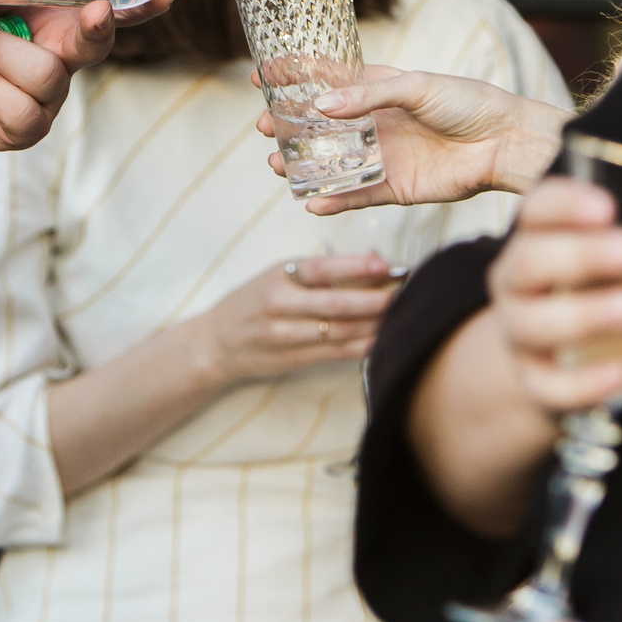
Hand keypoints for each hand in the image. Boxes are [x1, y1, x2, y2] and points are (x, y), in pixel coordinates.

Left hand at [0, 0, 119, 155]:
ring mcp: (47, 96)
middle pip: (97, 45)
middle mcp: (61, 56)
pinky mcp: (23, 128)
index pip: (111, 9)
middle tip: (96, 12)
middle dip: (97, 27)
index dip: (141, 3)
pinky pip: (22, 110)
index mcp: (57, 18)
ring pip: (46, 74)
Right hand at [191, 253, 400, 387]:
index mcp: (277, 278)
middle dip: (376, 298)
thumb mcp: (276, 276)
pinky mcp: (295, 360)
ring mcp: (287, 337)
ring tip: (404, 310)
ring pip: (341, 331)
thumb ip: (317, 272)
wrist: (215, 345)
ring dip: (376, 322)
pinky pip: (337, 354)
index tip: (385, 263)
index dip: (355, 266)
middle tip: (405, 289)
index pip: (320, 269)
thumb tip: (371, 261)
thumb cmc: (252, 303)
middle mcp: (280, 307)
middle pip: (337, 305)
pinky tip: (385, 336)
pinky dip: (364, 345)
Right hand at [254, 67, 569, 215]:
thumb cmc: (469, 102)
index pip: (327, 80)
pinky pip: (357, 196)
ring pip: (332, 164)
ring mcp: (383, 156)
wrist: (505, 142)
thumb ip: (369, 96)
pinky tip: (310, 202)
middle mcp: (375, 123)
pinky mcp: (395, 187)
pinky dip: (334, 201)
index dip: (293, 76)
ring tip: (277, 165)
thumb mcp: (418, 86)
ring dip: (303, 165)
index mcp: (379, 90)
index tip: (259, 76)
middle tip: (261, 127)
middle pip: (320, 126)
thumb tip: (322, 105)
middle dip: (288, 126)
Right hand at [488, 179, 621, 416]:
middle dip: (579, 254)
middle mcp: (519, 281)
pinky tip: (620, 374)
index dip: (565, 203)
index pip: (538, 208)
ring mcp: (519, 332)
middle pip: (530, 261)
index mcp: (541, 237)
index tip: (607, 206)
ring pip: (532, 323)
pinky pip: (547, 386)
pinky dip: (582, 383)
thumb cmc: (599, 294)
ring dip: (582, 314)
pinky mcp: (532, 383)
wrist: (551, 362)